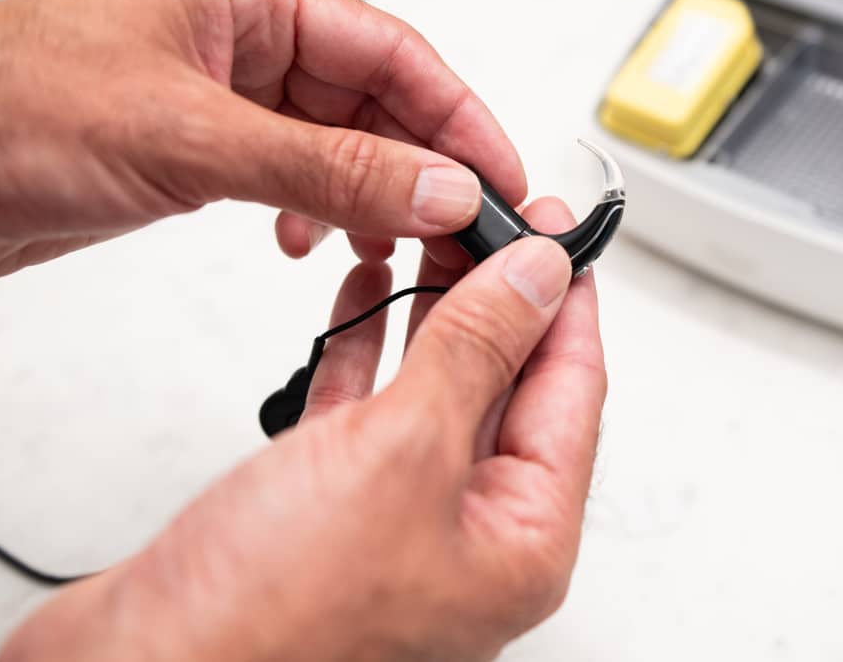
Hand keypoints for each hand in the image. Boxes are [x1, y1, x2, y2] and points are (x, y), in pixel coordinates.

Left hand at [0, 0, 524, 282]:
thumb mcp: (187, 139)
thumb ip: (324, 167)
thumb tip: (435, 184)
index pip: (389, 51)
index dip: (457, 116)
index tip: (501, 176)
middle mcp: (239, 39)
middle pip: (373, 99)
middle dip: (420, 166)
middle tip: (464, 228)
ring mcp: (220, 98)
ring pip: (338, 144)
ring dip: (373, 197)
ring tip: (394, 245)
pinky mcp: (198, 152)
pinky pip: (293, 179)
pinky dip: (316, 216)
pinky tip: (309, 245)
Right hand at [0, 199, 606, 661]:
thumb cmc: (269, 622)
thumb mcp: (403, 454)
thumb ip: (476, 354)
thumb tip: (538, 281)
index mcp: (520, 543)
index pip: (572, 394)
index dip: (567, 304)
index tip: (560, 232)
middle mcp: (468, 537)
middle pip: (508, 387)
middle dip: (498, 296)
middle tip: (490, 220)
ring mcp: (397, 523)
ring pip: (435, 392)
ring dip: (431, 314)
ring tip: (431, 239)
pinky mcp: (329, 512)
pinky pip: (369, 413)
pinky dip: (366, 352)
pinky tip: (360, 298)